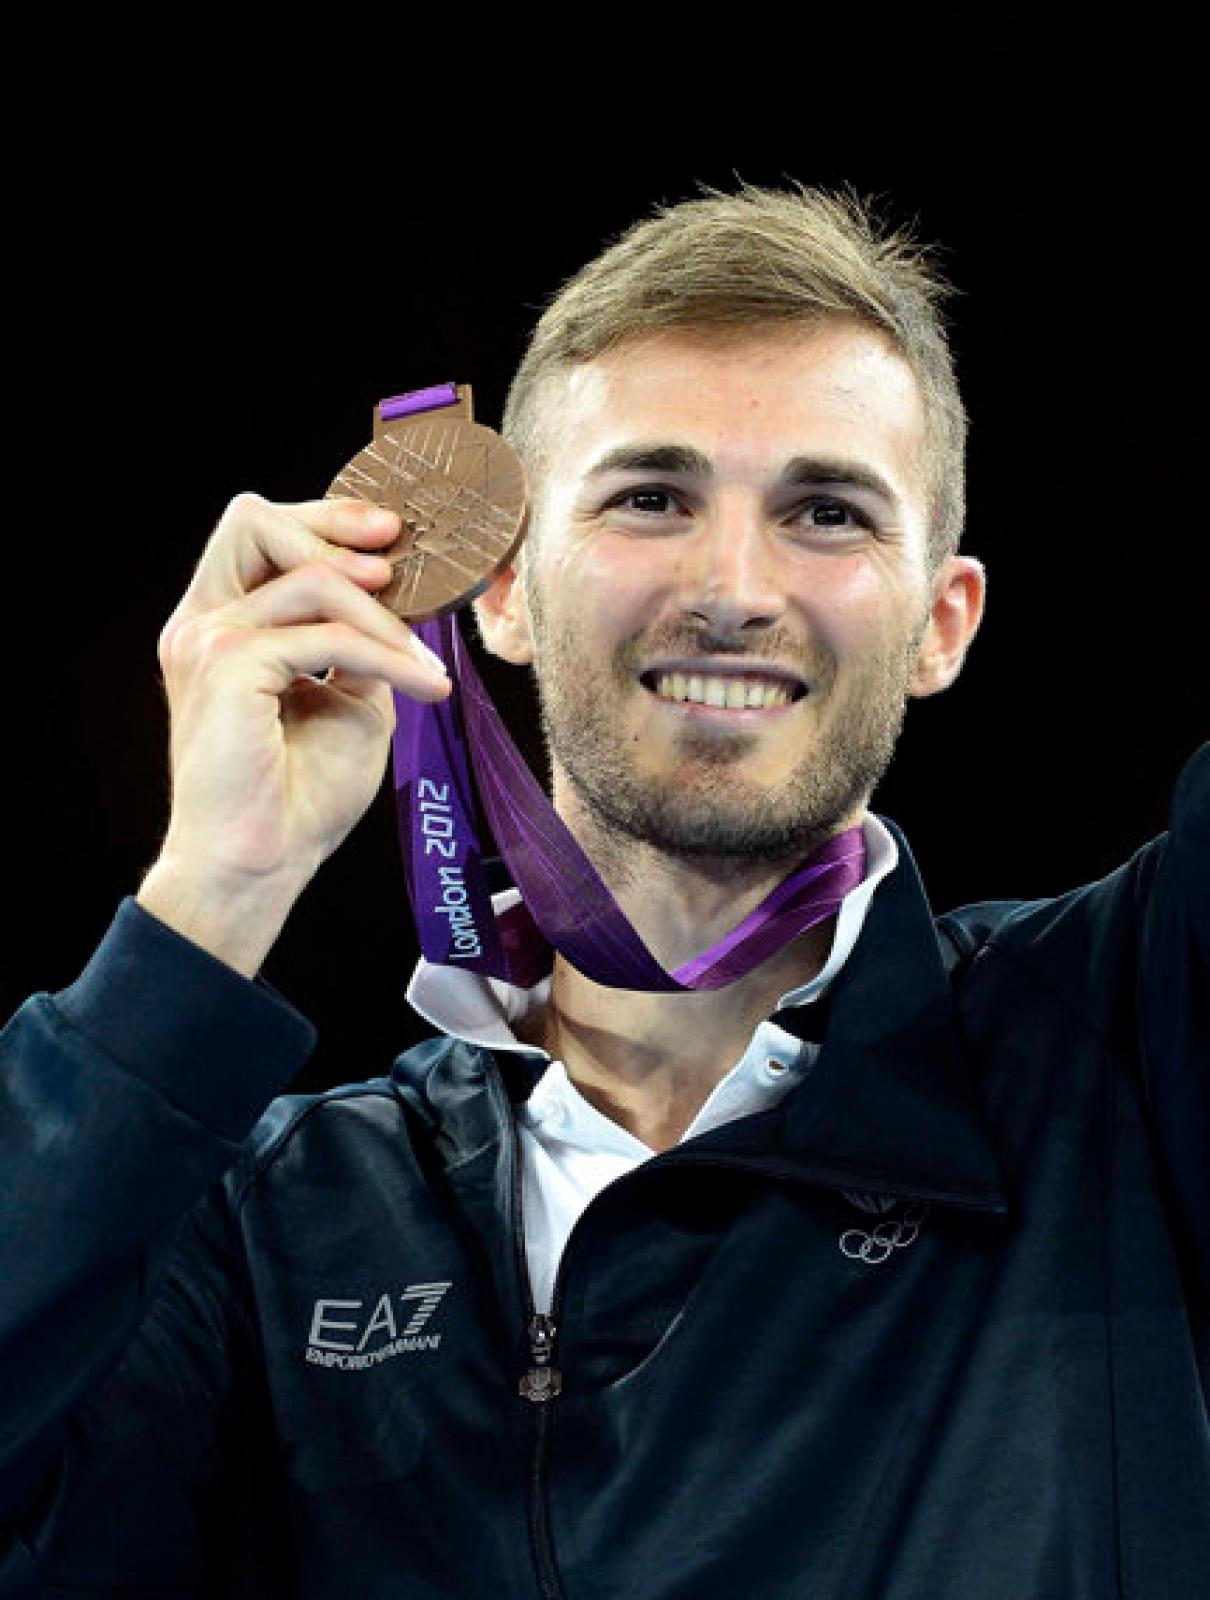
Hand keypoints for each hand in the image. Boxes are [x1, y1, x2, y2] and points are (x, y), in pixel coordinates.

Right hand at [137, 492, 449, 973]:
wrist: (260, 864)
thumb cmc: (298, 798)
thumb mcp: (348, 703)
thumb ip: (362, 648)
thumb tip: (402, 606)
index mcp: (220, 627)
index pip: (257, 535)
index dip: (321, 521)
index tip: (389, 535)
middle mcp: (202, 624)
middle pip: (250, 518)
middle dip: (332, 524)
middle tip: (399, 556)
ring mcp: (207, 640)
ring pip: (310, 579)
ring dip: (384, 618)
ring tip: (425, 663)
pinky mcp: (227, 666)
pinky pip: (328, 636)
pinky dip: (387, 656)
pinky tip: (425, 685)